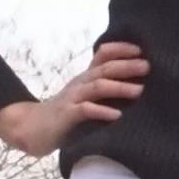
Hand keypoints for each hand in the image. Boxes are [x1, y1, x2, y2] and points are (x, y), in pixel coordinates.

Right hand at [0, 42, 149, 157]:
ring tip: (139, 90)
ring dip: (119, 87)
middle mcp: (80, 83)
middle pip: (104, 69)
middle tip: (147, 66)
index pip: (103, 55)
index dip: (121, 49)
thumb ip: (103, 90)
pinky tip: (117, 115)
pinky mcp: (66, 115)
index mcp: (86, 77)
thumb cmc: (64, 114)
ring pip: (97, 87)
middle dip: (127, 66)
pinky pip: (85, 110)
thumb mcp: (84, 97)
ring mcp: (72, 98)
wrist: (31, 128)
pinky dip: (101, 111)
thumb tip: (137, 86)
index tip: (141, 50)